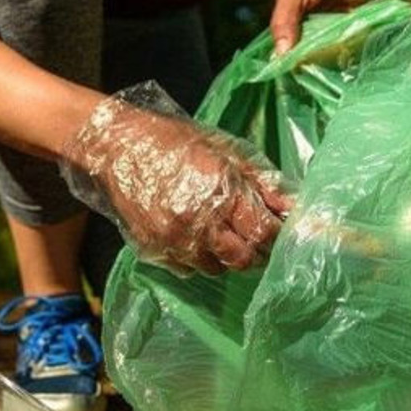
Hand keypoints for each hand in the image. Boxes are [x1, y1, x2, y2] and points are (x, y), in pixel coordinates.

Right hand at [60, 82, 292, 274]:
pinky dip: (197, 257)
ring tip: (217, 229)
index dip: (276, 234)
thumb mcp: (225, 152)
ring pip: (216, 268)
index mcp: (220, 193)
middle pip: (243, 260)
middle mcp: (197, 223)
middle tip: (250, 232)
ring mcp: (173, 241)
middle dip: (254, 250)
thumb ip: (261, 183)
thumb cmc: (174, 142)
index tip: (275, 227)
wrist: (116, 148)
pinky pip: (189, 269)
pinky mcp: (154, 251)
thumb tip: (293, 208)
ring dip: (225, 254)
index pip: (263, 233)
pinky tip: (192, 233)